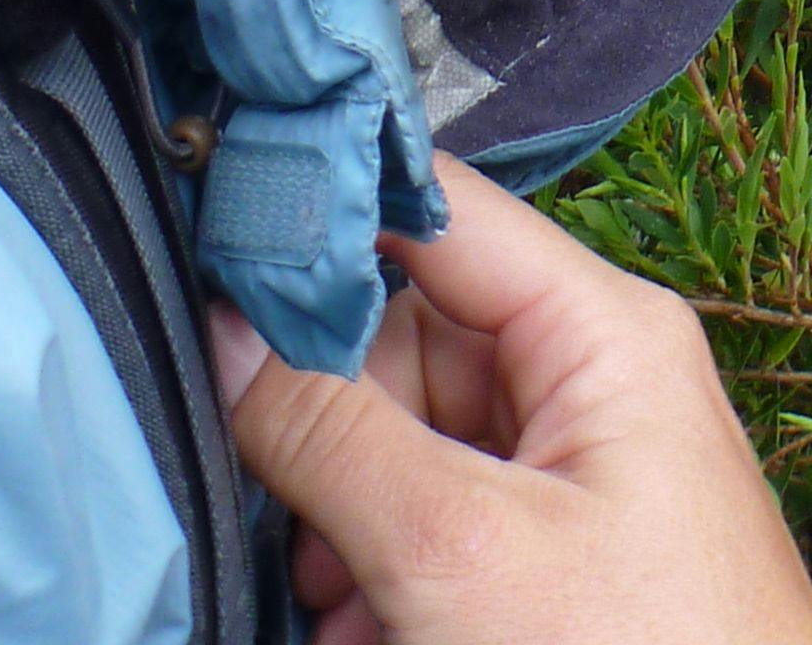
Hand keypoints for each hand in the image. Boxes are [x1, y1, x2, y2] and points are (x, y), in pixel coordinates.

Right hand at [210, 152, 811, 644]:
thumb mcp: (457, 553)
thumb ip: (332, 434)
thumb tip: (226, 328)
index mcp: (602, 331)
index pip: (437, 210)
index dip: (324, 215)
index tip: (209, 252)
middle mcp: (593, 379)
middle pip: (408, 338)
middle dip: (329, 428)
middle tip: (287, 518)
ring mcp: (576, 475)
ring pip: (409, 446)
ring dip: (345, 525)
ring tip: (341, 611)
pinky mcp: (558, 561)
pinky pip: (439, 529)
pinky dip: (386, 581)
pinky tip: (364, 639)